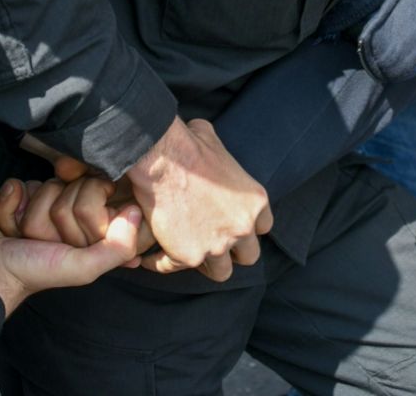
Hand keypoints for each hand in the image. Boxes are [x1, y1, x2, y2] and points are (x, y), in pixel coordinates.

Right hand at [0, 173, 155, 254]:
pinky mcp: (21, 194)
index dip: (85, 205)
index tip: (72, 232)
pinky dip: (10, 202)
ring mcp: (46, 201)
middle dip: (50, 212)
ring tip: (21, 232)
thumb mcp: (81, 268)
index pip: (98, 189)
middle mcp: (73, 211)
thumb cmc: (33, 272)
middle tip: (39, 237)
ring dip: (29, 209)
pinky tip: (7, 221)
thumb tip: (136, 212)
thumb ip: (116, 247)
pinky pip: (20, 181)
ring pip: (46, 182)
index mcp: (92, 226)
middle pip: (70, 185)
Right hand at [127, 117, 271, 281]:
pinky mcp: (189, 257)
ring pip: (221, 272)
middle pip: (249, 255)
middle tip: (211, 240)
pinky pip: (175, 269)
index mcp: (255, 201)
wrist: (163, 160)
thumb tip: (205, 143)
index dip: (247, 226)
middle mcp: (243, 227)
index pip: (263, 227)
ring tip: (186, 250)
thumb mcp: (217, 145)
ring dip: (204, 263)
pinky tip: (152, 254)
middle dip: (232, 251)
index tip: (230, 223)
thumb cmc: (189, 145)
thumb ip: (220, 158)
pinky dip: (162, 262)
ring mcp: (217, 245)